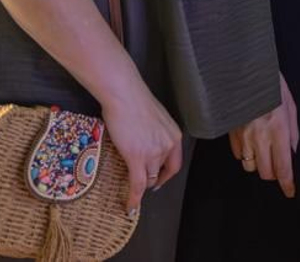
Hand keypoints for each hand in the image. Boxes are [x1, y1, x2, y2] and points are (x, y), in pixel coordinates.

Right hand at [98, 75, 182, 215]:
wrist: (124, 94)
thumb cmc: (134, 100)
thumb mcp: (154, 118)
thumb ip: (155, 132)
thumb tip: (146, 140)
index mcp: (173, 135)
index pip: (175, 162)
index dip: (167, 173)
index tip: (160, 178)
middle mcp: (167, 146)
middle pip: (163, 171)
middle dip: (155, 181)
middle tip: (145, 185)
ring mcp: (153, 153)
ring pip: (149, 178)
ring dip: (141, 187)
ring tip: (133, 193)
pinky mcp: (137, 157)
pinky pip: (137, 184)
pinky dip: (134, 198)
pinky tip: (130, 206)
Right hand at [228, 74, 298, 197]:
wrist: (244, 71)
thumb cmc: (270, 85)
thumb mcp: (290, 106)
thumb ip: (292, 132)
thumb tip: (292, 152)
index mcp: (278, 129)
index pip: (283, 166)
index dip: (287, 183)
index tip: (290, 191)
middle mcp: (260, 137)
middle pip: (265, 172)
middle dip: (274, 173)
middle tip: (278, 164)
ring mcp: (243, 136)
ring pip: (250, 167)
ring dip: (259, 164)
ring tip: (263, 151)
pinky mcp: (230, 134)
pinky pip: (238, 155)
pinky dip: (245, 154)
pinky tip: (250, 142)